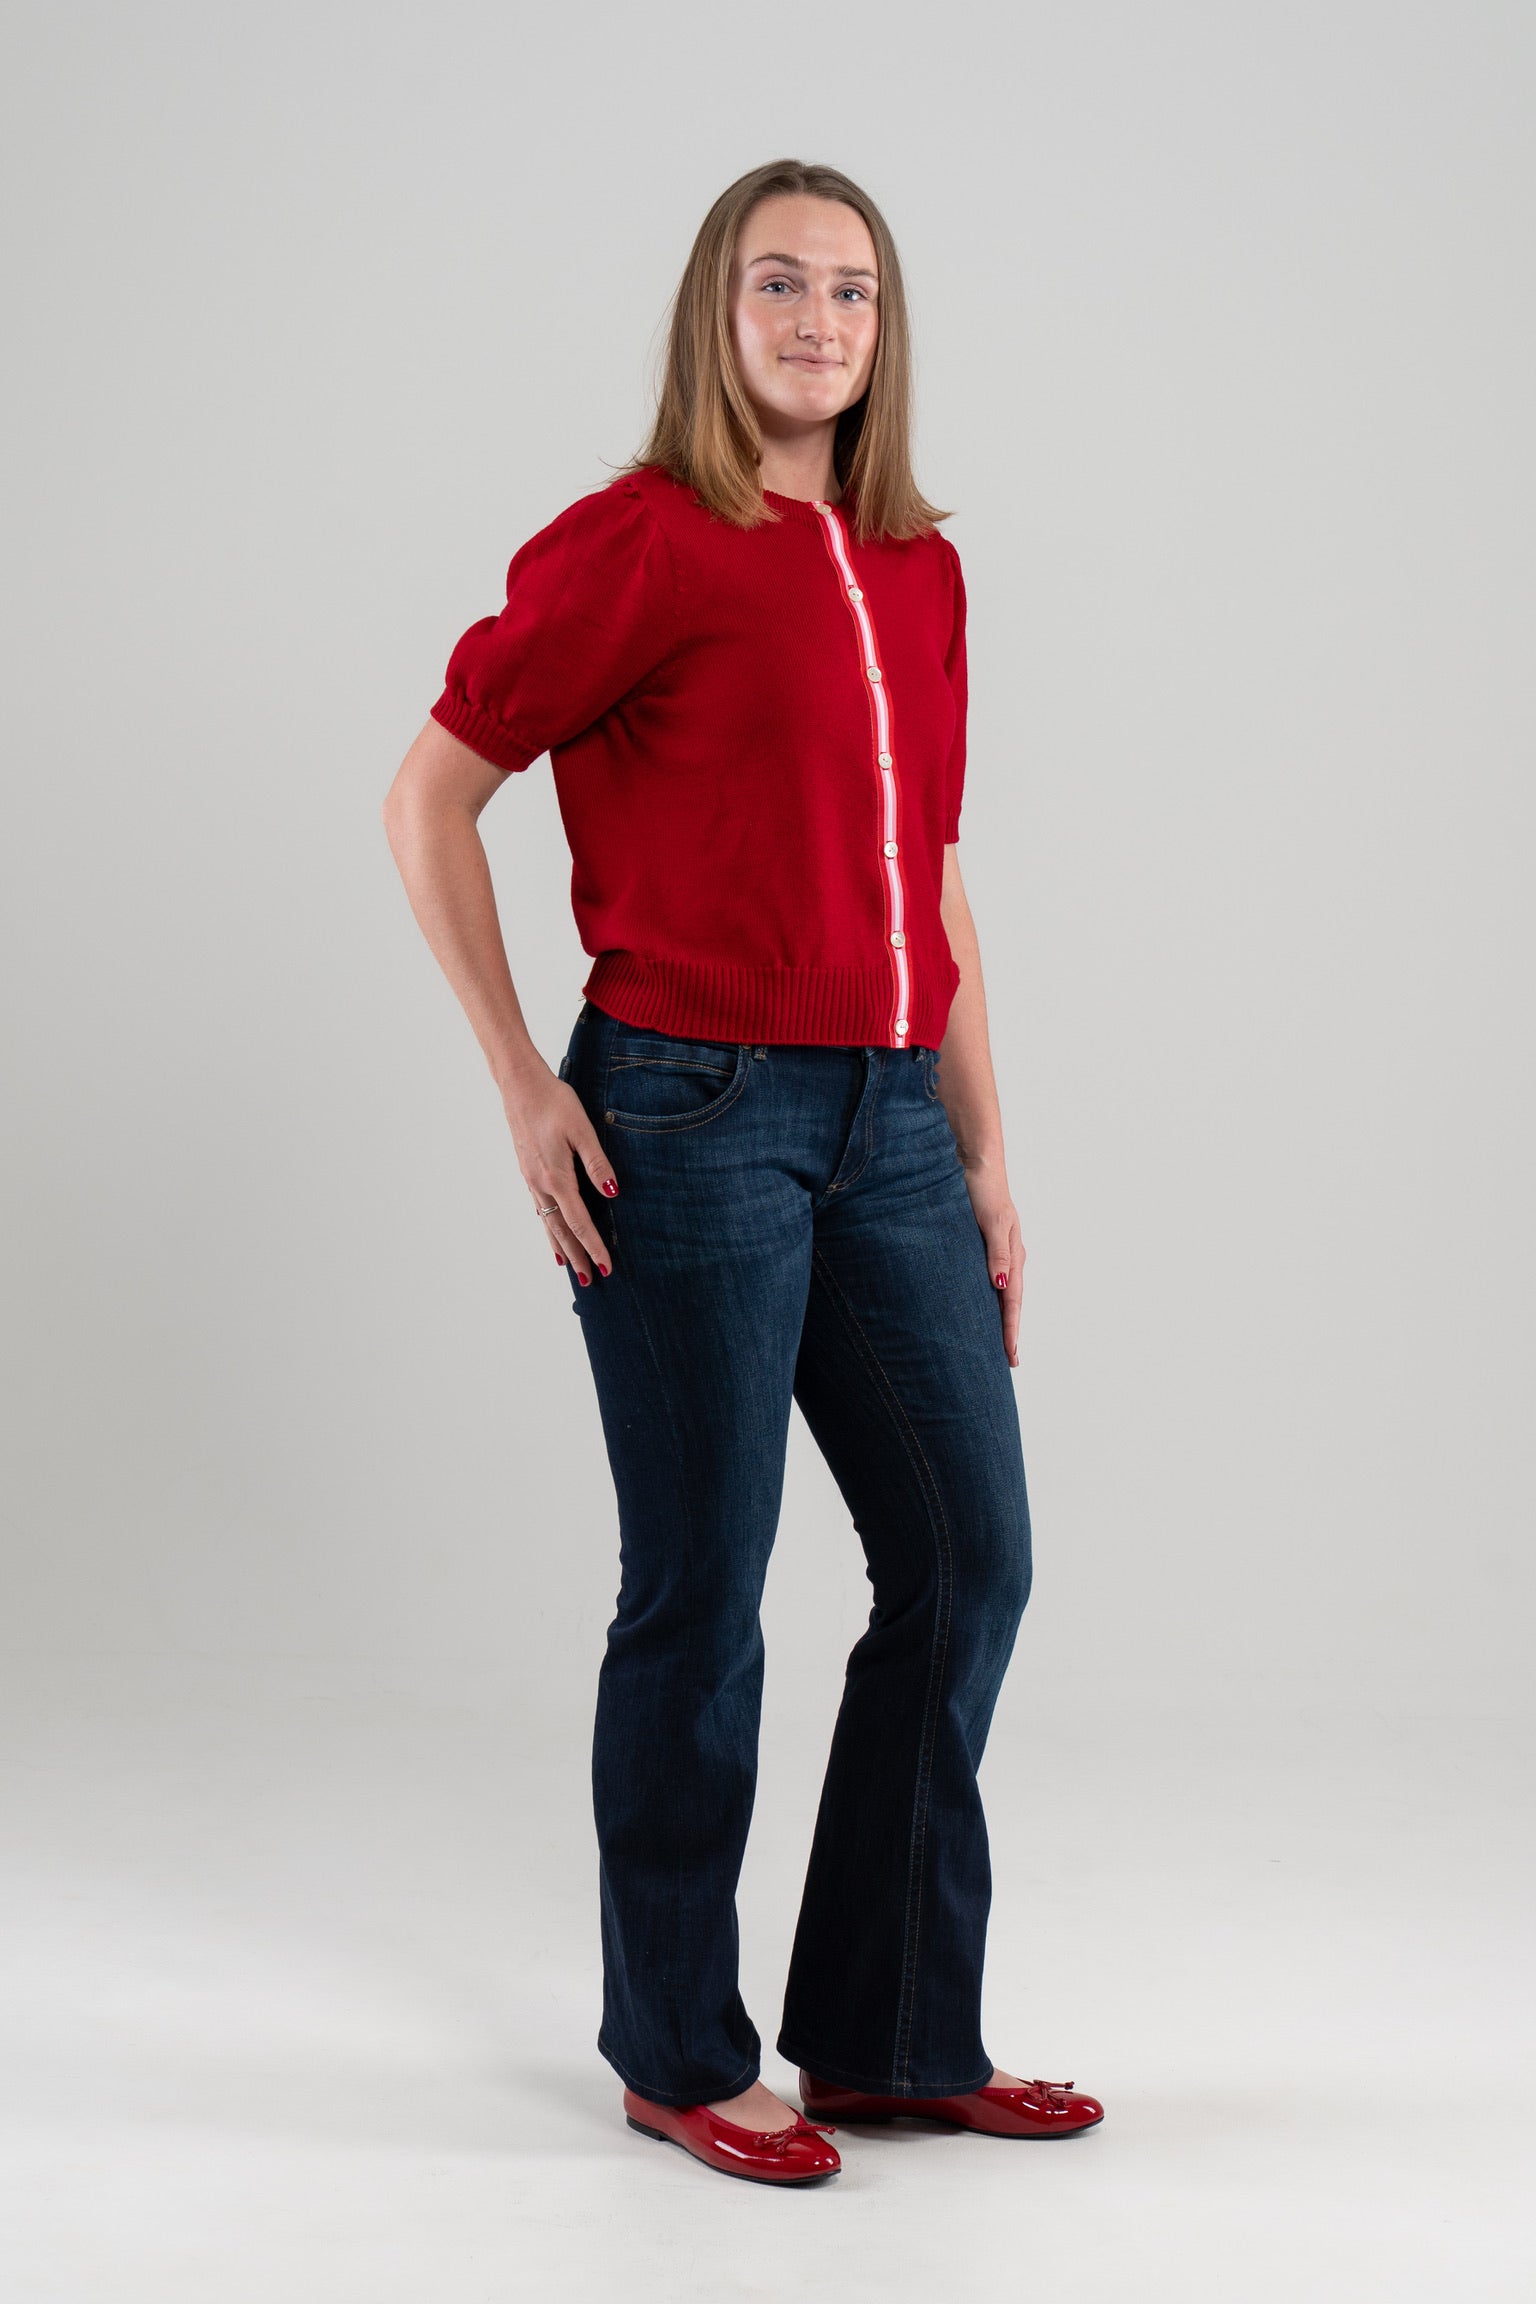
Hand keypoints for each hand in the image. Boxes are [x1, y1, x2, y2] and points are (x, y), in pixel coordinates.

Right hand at [501, 1057, 618, 1287]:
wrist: (519, 1084)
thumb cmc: (554, 1101)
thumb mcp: (582, 1129)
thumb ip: (597, 1163)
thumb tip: (613, 1194)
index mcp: (557, 1177)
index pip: (579, 1222)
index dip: (594, 1245)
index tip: (606, 1266)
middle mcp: (541, 1184)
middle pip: (561, 1230)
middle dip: (577, 1256)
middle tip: (591, 1280)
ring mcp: (531, 1179)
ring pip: (547, 1221)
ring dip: (560, 1246)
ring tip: (569, 1267)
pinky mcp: (527, 1170)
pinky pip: (539, 1208)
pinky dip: (547, 1226)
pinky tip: (551, 1231)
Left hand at [961, 1161, 1024, 1367]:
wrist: (976, 1161)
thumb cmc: (983, 1189)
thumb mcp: (992, 1222)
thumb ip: (997, 1254)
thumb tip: (1001, 1287)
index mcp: (1013, 1255)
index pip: (1012, 1302)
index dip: (1011, 1331)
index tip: (1012, 1358)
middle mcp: (1009, 1257)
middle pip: (1010, 1302)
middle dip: (1009, 1331)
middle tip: (1009, 1361)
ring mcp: (997, 1251)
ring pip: (1001, 1292)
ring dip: (1000, 1316)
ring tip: (997, 1341)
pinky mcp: (983, 1243)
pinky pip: (988, 1278)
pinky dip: (988, 1297)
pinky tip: (981, 1305)